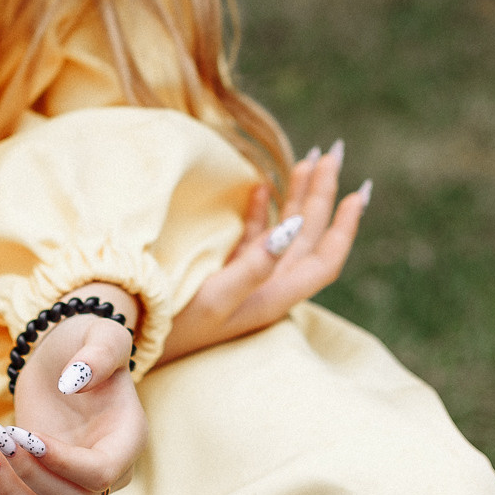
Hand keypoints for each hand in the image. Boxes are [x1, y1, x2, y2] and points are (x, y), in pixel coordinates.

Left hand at [0, 288, 144, 494]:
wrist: (63, 358)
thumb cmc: (85, 344)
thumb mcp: (99, 334)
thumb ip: (97, 353)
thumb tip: (75, 381)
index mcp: (128, 439)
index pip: (101, 473)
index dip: (62, 462)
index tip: (26, 434)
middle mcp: (109, 472)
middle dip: (28, 472)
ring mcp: (78, 487)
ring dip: (11, 494)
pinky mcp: (48, 491)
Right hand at [159, 140, 368, 365]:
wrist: (136, 343)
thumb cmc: (176, 328)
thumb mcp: (217, 298)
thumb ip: (256, 263)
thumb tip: (297, 225)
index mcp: (274, 296)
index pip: (325, 259)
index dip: (345, 227)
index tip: (358, 190)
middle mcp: (268, 287)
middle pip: (309, 237)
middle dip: (323, 194)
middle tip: (334, 152)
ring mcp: (248, 280)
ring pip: (285, 233)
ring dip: (298, 197)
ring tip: (310, 159)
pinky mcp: (226, 274)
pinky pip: (254, 238)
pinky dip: (263, 211)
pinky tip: (263, 188)